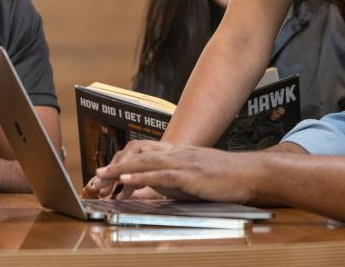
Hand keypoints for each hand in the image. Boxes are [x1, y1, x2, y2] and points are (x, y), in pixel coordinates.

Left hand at [94, 140, 259, 202]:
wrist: (249, 173)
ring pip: (145, 164)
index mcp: (178, 154)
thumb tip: (149, 190)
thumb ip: (170, 182)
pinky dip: (141, 177)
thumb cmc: (224, 178)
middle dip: (115, 166)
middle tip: (94, 176)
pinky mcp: (190, 175)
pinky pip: (160, 175)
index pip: (145, 154)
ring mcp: (183, 162)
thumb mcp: (193, 179)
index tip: (105, 171)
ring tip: (101, 177)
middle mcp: (177, 153)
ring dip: (121, 171)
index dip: (123, 162)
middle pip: (139, 157)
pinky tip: (126, 181)